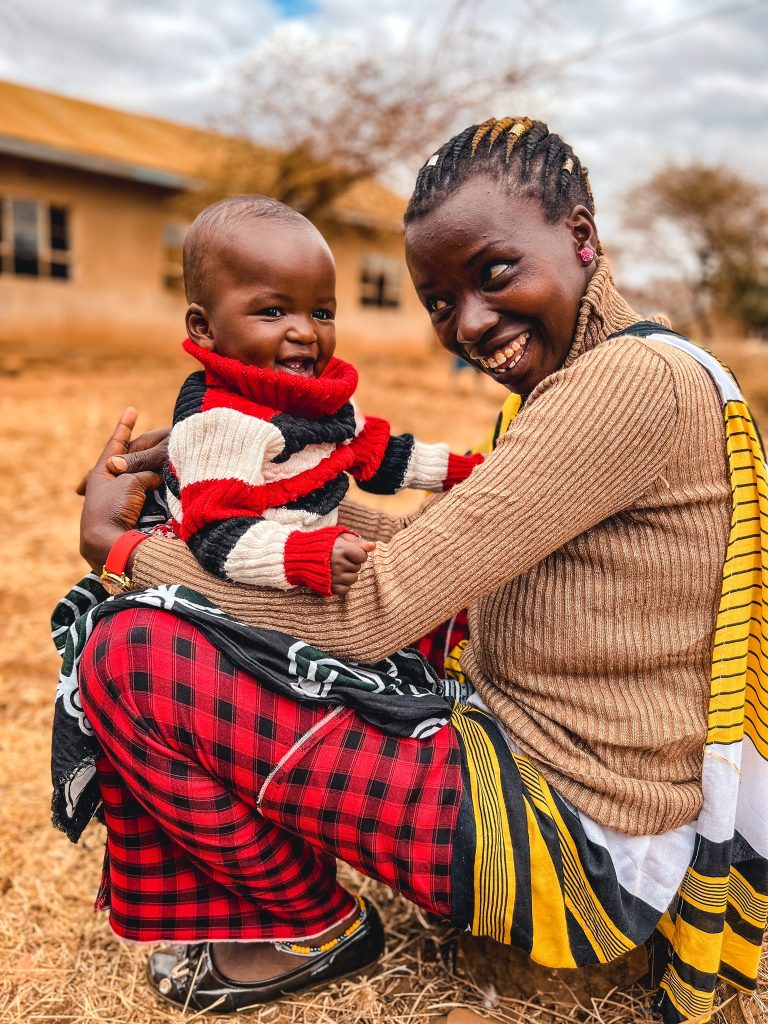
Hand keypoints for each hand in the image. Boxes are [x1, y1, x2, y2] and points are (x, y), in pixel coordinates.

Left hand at [79, 408, 165, 571]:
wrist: (111, 545)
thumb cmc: (114, 508)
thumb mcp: (129, 482)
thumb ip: (143, 470)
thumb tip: (157, 474)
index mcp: (102, 472)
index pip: (116, 443)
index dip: (124, 426)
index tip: (131, 410)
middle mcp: (110, 484)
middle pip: (130, 461)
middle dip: (142, 449)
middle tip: (157, 436)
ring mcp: (121, 500)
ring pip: (140, 478)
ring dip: (154, 470)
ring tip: (170, 458)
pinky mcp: (132, 515)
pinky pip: (148, 494)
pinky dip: (158, 487)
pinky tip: (170, 484)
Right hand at [330, 534, 375, 595]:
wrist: (301, 556)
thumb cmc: (324, 544)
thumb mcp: (340, 537)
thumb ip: (358, 541)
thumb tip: (373, 546)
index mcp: (340, 549)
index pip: (362, 556)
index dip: (358, 554)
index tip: (349, 552)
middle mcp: (336, 563)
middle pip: (358, 567)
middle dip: (352, 563)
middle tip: (340, 559)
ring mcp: (333, 576)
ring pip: (353, 579)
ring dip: (349, 574)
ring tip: (338, 567)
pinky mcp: (329, 586)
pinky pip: (346, 589)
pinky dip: (342, 584)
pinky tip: (335, 576)